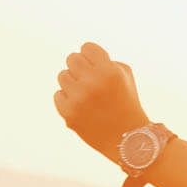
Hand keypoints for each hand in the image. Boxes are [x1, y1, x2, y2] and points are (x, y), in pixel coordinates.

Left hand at [52, 42, 150, 161]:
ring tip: (88, 96)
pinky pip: (58, 94)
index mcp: (109, 71)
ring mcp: (79, 98)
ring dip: (73, 83)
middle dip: (81, 68)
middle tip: (91, 81)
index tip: (99, 68)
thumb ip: (104, 61)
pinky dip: (68, 100)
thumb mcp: (125, 77)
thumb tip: (80, 56)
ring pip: (63, 75)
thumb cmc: (126, 103)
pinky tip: (84, 109)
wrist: (128, 139)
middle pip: (72, 58)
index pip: (87, 47)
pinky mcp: (69, 113)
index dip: (92, 57)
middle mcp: (93, 82)